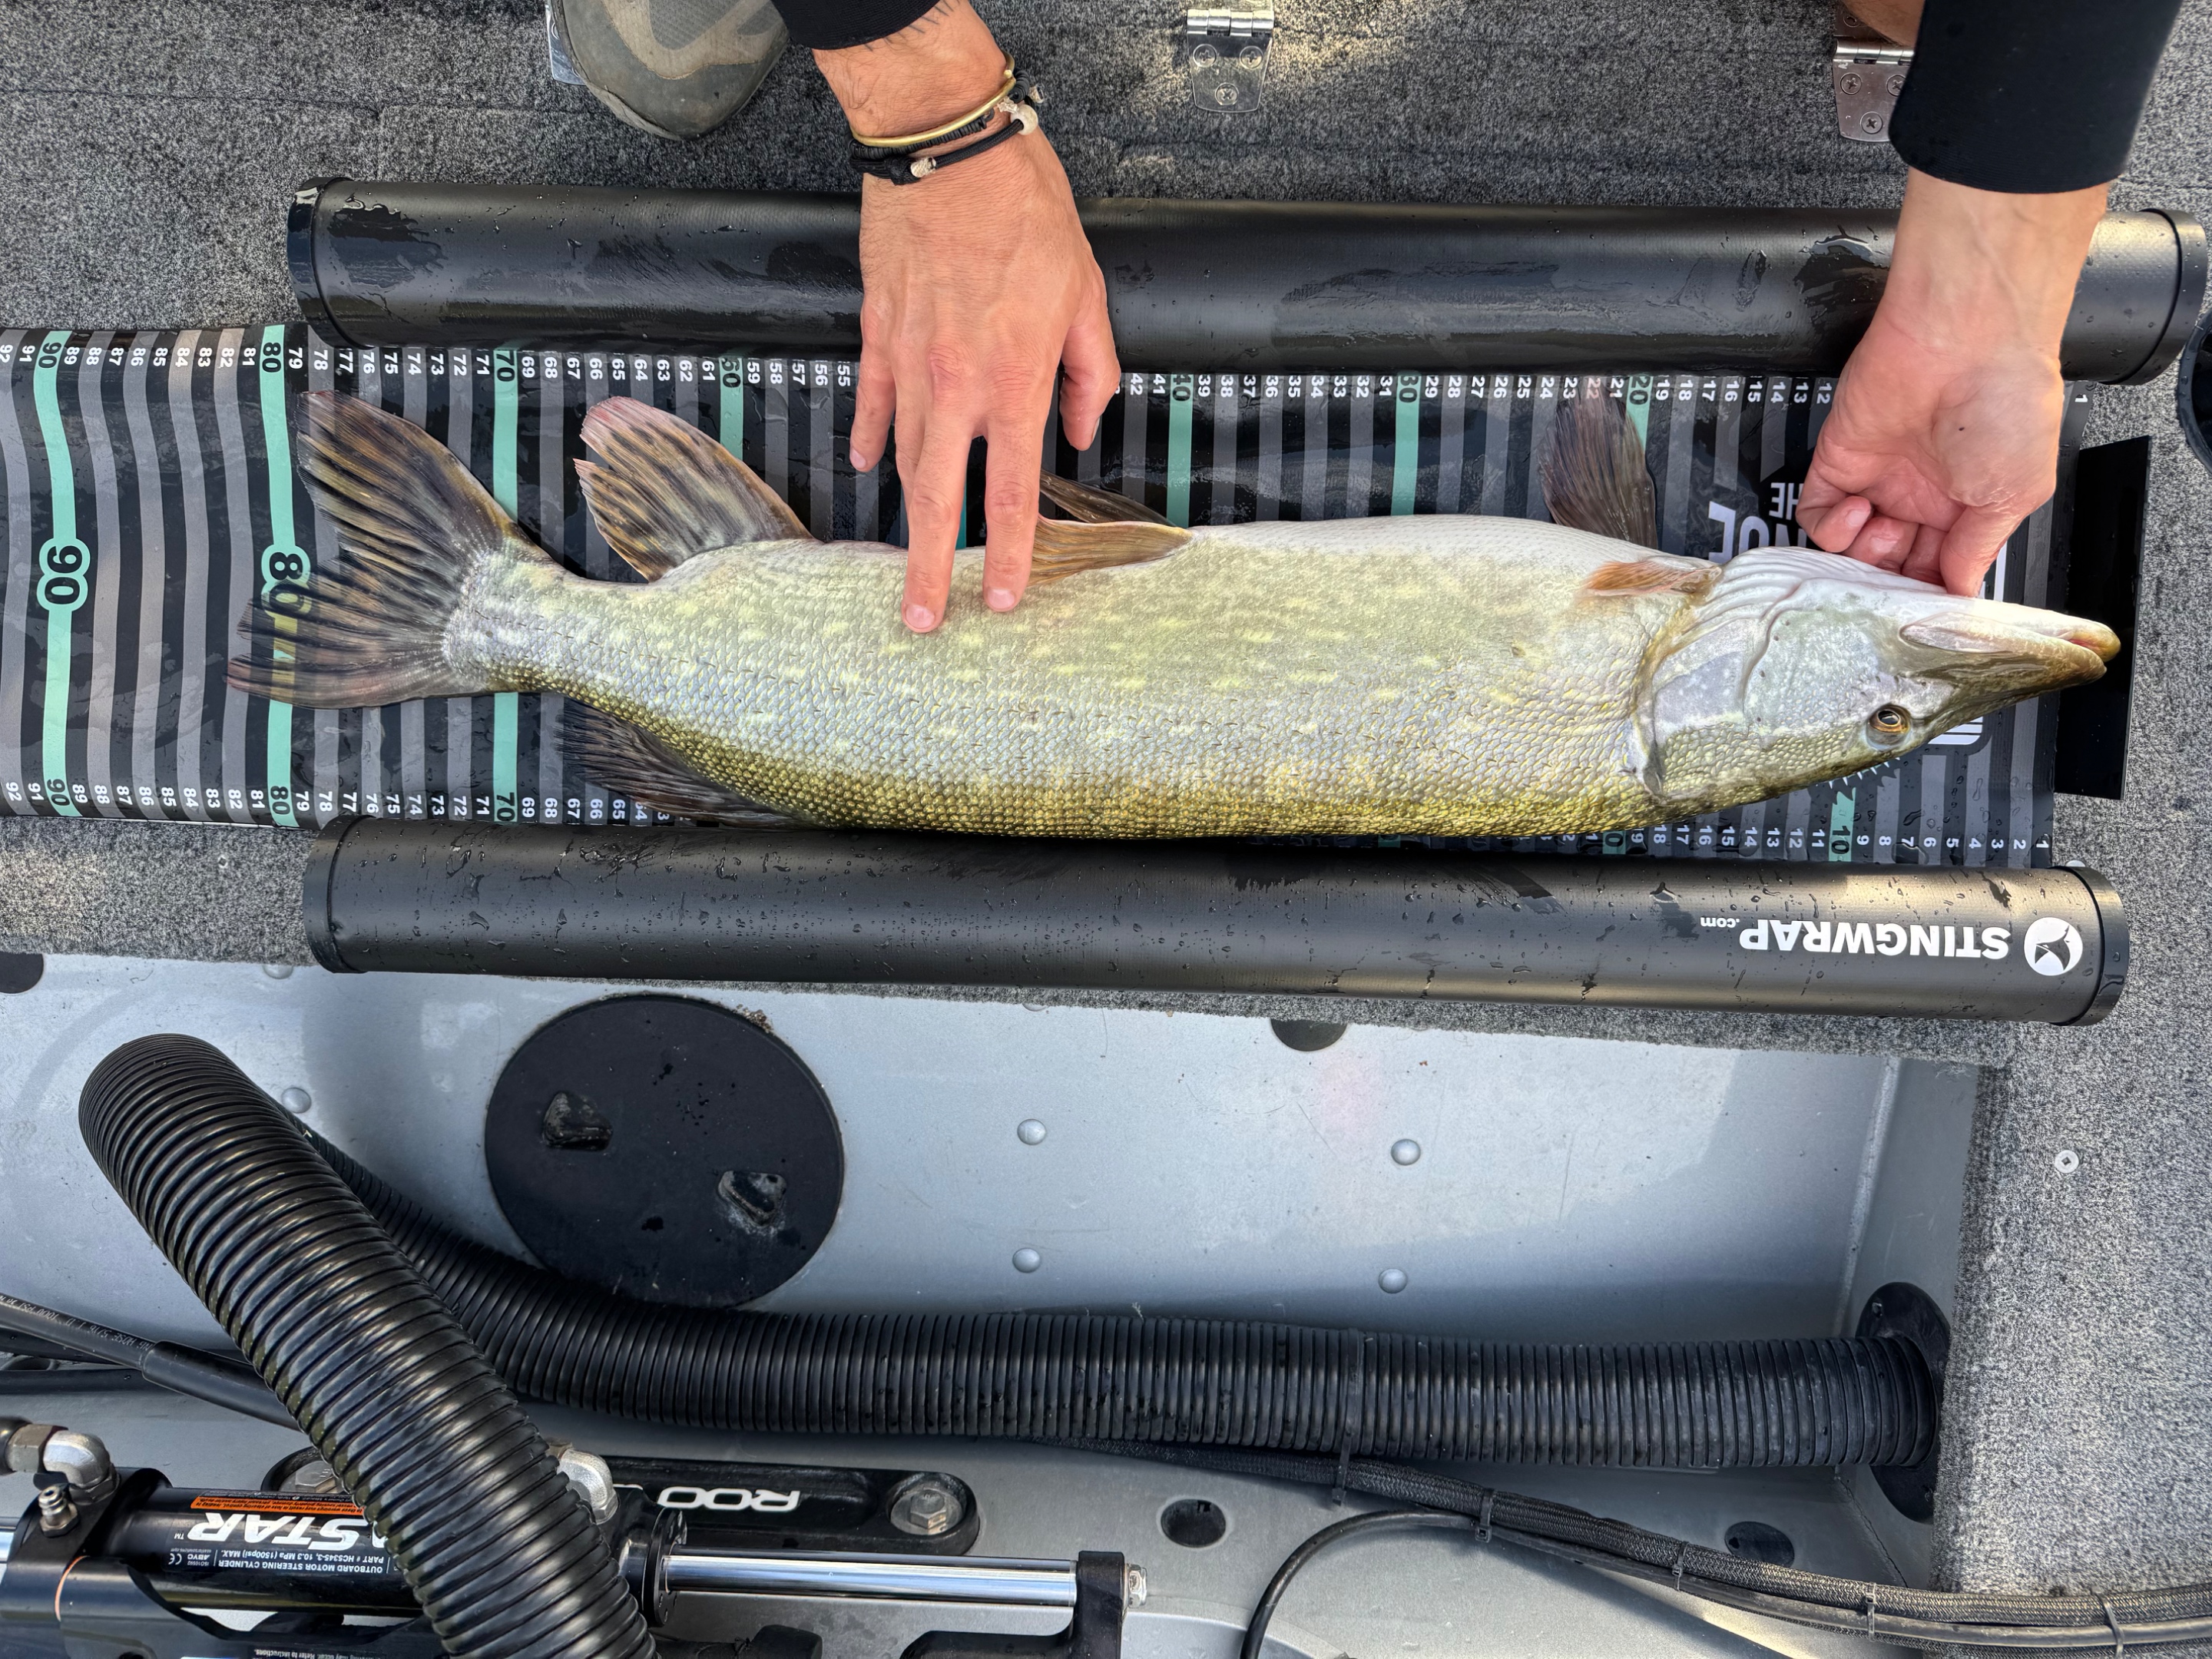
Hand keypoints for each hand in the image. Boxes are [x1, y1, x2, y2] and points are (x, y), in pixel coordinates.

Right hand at [816, 2, 1118, 631]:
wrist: (950, 152)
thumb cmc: (1025, 214)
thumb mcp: (1087, 297)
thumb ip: (1089, 375)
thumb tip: (1082, 429)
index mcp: (1012, 383)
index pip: (1008, 494)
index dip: (1005, 555)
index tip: (1000, 600)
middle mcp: (954, 386)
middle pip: (936, 498)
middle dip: (927, 568)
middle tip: (920, 622)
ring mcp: (908, 364)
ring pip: (903, 459)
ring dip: (904, 515)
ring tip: (899, 562)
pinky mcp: (878, 333)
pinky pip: (873, 403)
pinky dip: (874, 438)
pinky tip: (873, 467)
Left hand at [1799, 171, 2106, 596]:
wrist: (1965, 339)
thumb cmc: (2005, 402)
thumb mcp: (2014, 492)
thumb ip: (1978, 546)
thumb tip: (1959, 586)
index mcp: (1969, 505)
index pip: (1939, 567)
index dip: (1929, 591)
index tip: (1925, 610)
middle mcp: (1922, 495)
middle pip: (1892, 563)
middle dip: (1891, 581)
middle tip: (1893, 584)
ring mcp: (1879, 479)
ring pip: (1852, 549)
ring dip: (1862, 559)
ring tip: (1884, 534)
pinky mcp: (1839, 460)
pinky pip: (1817, 514)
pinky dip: (1830, 528)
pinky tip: (1858, 511)